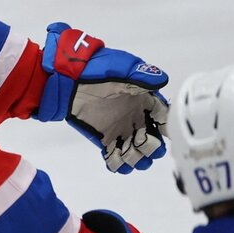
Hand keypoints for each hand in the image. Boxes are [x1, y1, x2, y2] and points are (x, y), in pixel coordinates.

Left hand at [36, 22, 169, 172]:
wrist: (66, 77)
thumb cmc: (95, 67)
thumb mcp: (120, 66)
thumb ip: (141, 74)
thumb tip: (162, 80)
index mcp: (145, 100)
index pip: (164, 118)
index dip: (167, 127)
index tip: (165, 133)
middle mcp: (136, 117)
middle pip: (152, 140)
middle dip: (152, 148)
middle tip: (144, 146)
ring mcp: (120, 129)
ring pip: (135, 151)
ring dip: (137, 159)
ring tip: (133, 160)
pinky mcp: (103, 137)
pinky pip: (114, 155)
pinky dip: (117, 163)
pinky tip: (117, 165)